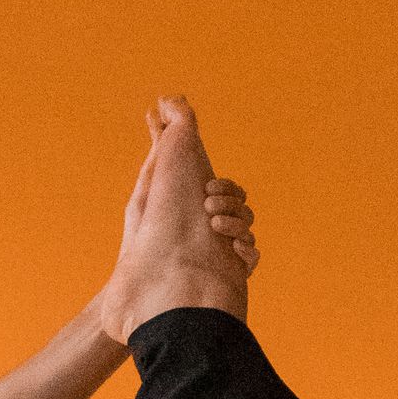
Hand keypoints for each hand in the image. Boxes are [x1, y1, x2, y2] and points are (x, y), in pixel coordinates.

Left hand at [114, 105, 259, 272]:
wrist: (147, 291)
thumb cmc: (144, 239)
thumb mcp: (149, 188)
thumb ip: (159, 149)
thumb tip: (159, 107)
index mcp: (200, 211)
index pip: (227, 190)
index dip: (224, 187)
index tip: (207, 189)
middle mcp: (214, 230)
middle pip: (242, 205)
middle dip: (230, 201)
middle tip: (208, 206)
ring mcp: (223, 252)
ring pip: (248, 228)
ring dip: (237, 223)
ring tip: (215, 226)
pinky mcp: (230, 275)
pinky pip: (253, 257)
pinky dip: (247, 252)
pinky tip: (231, 252)